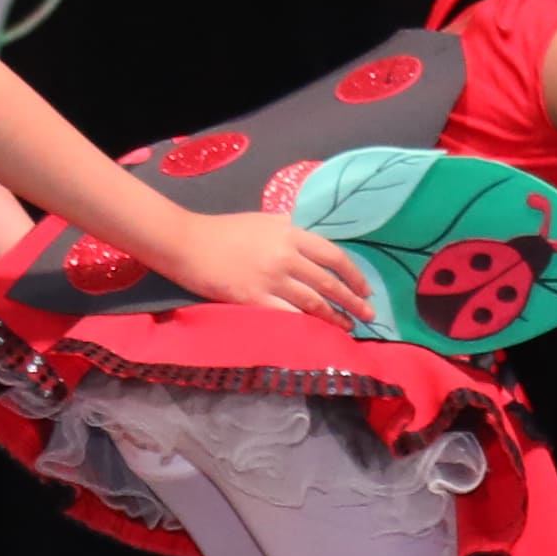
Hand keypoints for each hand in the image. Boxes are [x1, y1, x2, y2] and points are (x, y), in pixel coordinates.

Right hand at [150, 201, 373, 329]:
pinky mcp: (254, 300)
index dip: (354, 275)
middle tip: (369, 316)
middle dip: (353, 302)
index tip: (366, 289)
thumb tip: (312, 237)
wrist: (187, 244)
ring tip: (348, 328)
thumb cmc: (224, 231)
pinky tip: (317, 334)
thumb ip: (289, 228)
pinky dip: (306, 327)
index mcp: (291, 234)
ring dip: (334, 318)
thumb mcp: (264, 220)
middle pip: (330, 283)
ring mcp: (271, 280)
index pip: (334, 256)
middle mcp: (287, 257)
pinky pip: (289, 316)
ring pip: (313, 304)